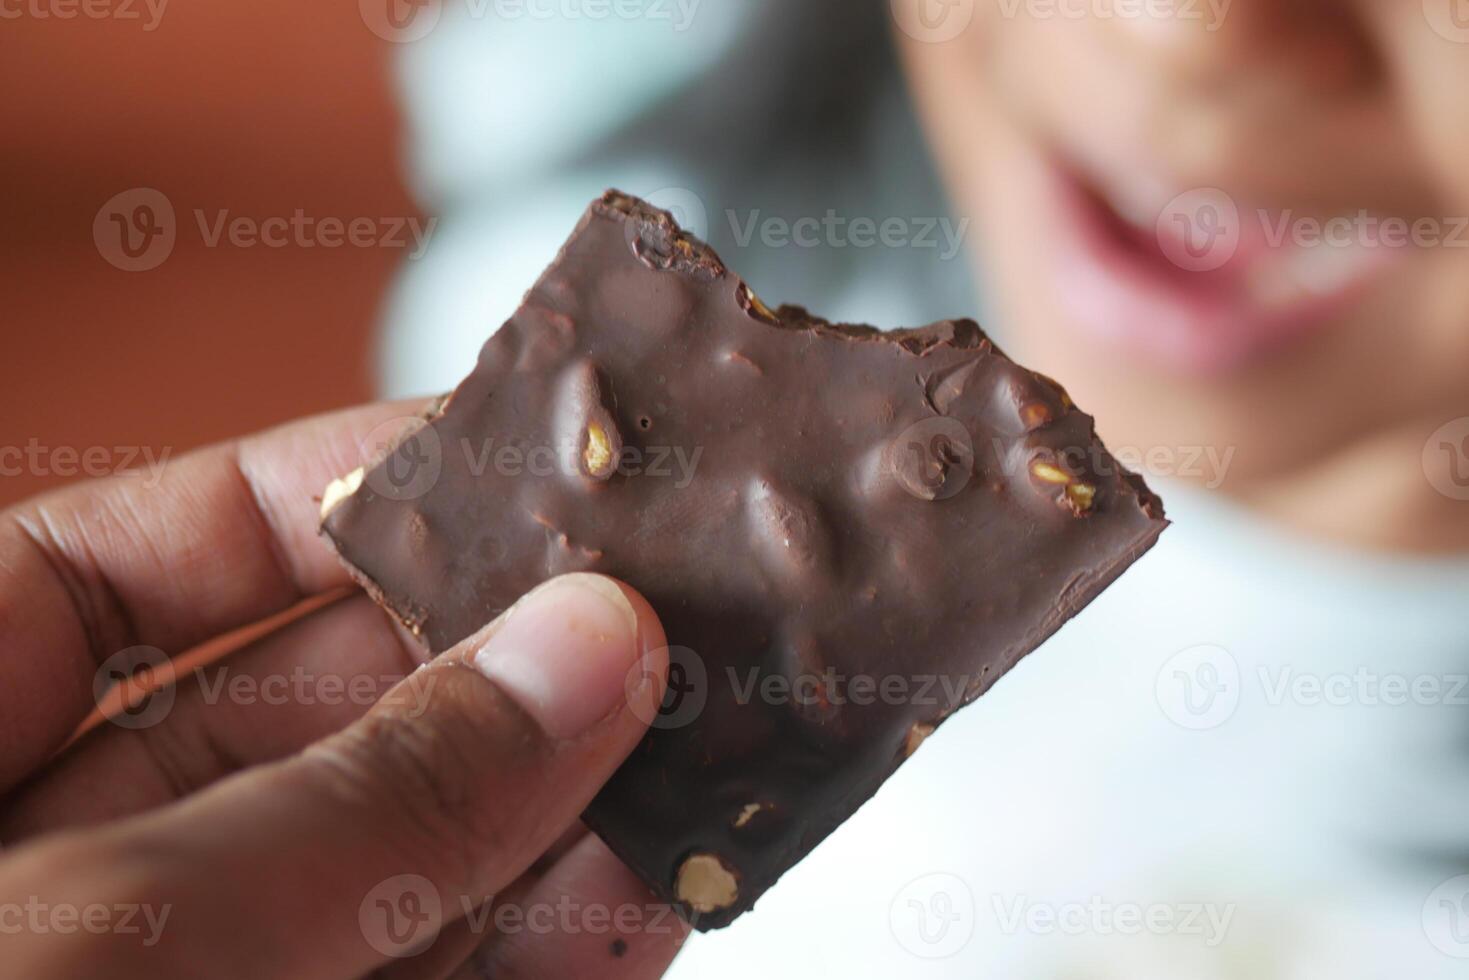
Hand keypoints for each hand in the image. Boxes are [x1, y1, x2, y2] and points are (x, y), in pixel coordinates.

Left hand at [0, 402, 684, 978]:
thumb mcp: (121, 922)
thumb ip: (359, 795)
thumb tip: (575, 653)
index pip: (135, 564)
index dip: (322, 491)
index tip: (496, 456)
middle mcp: (56, 863)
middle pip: (305, 712)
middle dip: (492, 670)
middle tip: (645, 620)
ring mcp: (168, 968)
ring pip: (388, 863)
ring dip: (549, 818)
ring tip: (683, 755)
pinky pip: (420, 979)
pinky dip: (534, 950)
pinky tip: (629, 901)